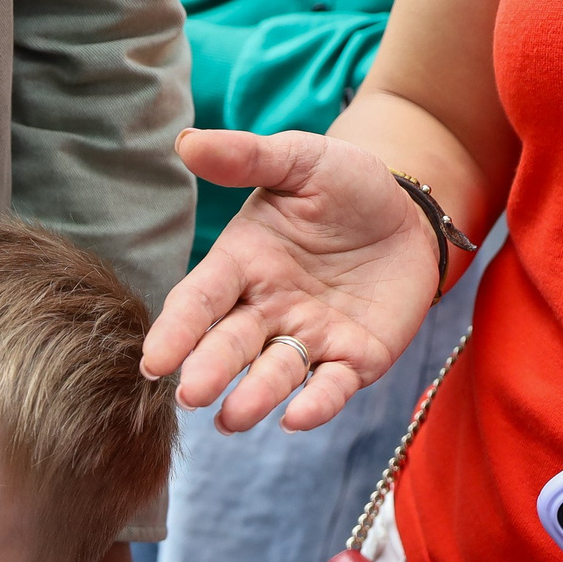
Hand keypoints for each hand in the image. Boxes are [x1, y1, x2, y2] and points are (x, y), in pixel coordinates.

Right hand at [140, 130, 443, 433]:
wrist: (409, 211)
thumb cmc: (344, 184)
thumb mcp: (299, 160)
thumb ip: (245, 157)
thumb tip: (185, 142)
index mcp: (241, 265)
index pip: (198, 301)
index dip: (176, 331)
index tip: (153, 362)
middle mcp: (265, 310)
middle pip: (229, 345)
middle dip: (209, 370)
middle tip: (190, 394)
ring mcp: (308, 339)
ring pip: (273, 374)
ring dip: (252, 398)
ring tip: (232, 418)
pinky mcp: (353, 360)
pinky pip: (331, 387)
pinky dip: (315, 405)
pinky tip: (297, 418)